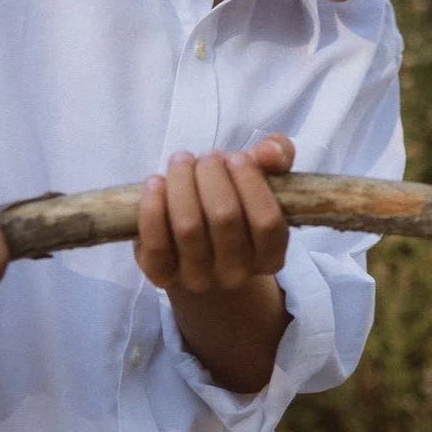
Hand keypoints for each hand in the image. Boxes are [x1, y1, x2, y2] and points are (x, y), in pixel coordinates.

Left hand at [135, 134, 294, 293]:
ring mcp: (198, 279)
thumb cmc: (235, 207)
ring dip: (182, 182)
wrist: (198, 253)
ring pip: (188, 226)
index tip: (237, 157)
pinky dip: (153, 207)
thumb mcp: (262, 181)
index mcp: (271, 257)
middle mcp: (237, 274)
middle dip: (212, 174)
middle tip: (207, 157)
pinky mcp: (162, 276)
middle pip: (224, 217)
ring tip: (181, 161)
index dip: (251, 182)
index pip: (267, 221)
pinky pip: (156, 243)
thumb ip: (278, 156)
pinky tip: (156, 183)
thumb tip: (267, 152)